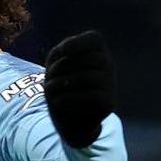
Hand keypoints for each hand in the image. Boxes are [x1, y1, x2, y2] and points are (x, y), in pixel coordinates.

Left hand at [42, 30, 116, 148]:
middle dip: (62, 67)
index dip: (76, 43)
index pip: (94, 39)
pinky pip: (92, 97)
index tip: (61, 53)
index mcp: (98, 52)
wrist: (68, 121)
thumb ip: (61, 52)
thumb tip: (66, 53)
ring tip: (49, 91)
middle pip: (88, 59)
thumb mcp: (55, 65)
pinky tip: (58, 102)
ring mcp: (111, 84)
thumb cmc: (61, 88)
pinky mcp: (109, 103)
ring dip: (63, 84)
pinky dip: (70, 99)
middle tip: (49, 80)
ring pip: (89, 78)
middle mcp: (108, 65)